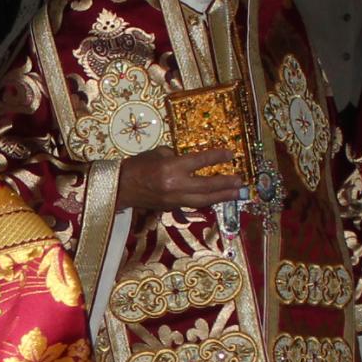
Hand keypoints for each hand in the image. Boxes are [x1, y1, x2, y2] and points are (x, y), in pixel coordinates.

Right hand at [114, 147, 245, 218]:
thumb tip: (191, 161)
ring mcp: (175, 200)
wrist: (120, 187)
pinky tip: (216, 198)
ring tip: (237, 194)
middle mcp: (176, 186)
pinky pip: (194, 204)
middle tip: (241, 181)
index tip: (231, 154)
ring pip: (204, 200)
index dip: (218, 157)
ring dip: (222, 197)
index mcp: (172, 168)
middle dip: (226, 183)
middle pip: (208, 186)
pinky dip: (207, 201)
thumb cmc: (137, 166)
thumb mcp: (158, 153)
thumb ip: (177, 157)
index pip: (201, 161)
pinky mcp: (172, 208)